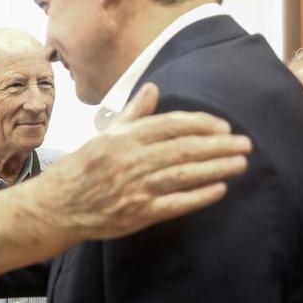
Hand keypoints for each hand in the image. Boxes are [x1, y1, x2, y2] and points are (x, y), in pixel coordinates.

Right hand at [38, 82, 251, 239]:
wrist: (58, 206)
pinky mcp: (139, 213)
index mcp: (124, 138)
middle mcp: (132, 160)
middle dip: (219, 145)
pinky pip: (176, 203)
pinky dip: (200, 196)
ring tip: (240, 163)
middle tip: (245, 143)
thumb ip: (133, 113)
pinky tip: (220, 189)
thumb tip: (153, 88)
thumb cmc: (81, 168)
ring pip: (185, 174)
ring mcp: (136, 188)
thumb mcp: (104, 135)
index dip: (202, 124)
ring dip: (217, 168)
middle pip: (185, 149)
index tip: (223, 126)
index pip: (171, 125)